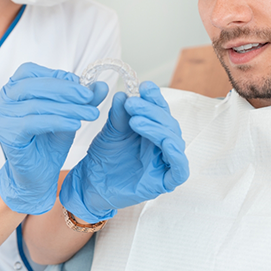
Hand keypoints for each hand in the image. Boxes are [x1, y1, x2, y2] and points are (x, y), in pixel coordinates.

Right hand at [0, 62, 107, 214]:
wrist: (38, 175)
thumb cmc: (49, 141)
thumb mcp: (70, 114)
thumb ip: (83, 99)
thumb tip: (101, 85)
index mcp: (14, 88)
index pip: (32, 71)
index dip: (59, 76)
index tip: (83, 86)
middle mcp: (4, 99)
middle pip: (35, 85)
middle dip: (66, 90)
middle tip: (89, 97)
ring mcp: (2, 117)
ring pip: (37, 104)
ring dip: (68, 108)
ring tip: (90, 113)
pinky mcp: (7, 134)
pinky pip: (34, 123)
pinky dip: (57, 121)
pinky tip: (75, 125)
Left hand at [59, 81, 188, 222]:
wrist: (90, 184)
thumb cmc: (104, 157)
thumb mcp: (110, 131)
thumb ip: (119, 115)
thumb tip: (122, 94)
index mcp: (153, 129)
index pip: (160, 110)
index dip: (155, 97)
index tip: (144, 86)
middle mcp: (162, 144)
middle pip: (168, 123)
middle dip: (151, 110)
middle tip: (131, 103)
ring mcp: (164, 163)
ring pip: (174, 141)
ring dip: (157, 128)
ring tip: (135, 120)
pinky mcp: (164, 182)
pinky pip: (180, 170)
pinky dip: (177, 156)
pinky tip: (167, 143)